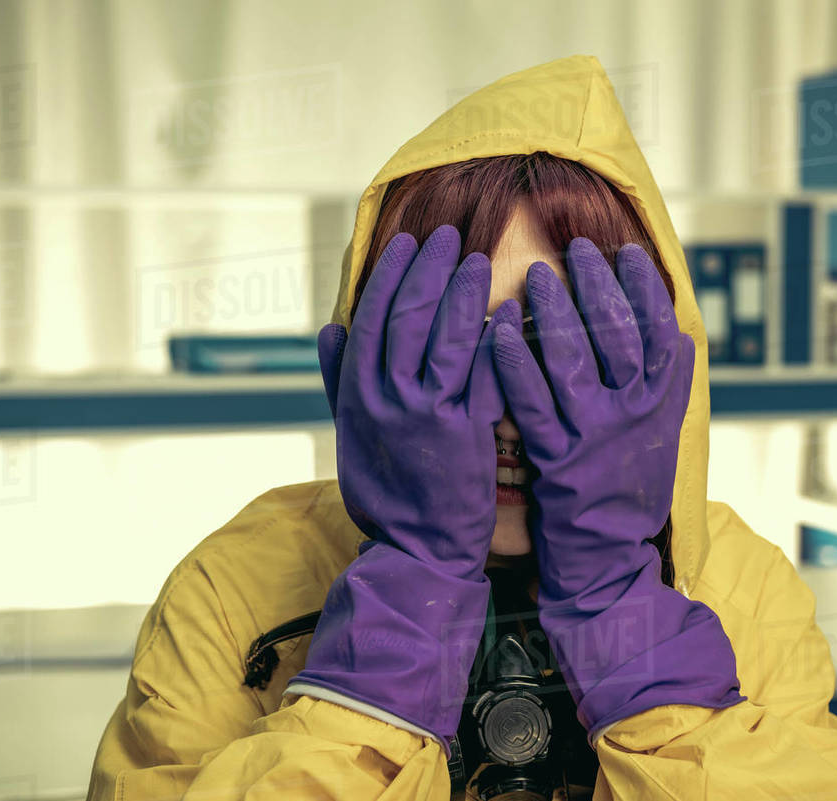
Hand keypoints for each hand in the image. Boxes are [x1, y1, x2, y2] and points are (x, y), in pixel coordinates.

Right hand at [291, 225, 507, 754]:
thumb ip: (338, 381)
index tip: (410, 243)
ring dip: (462, 294)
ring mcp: (429, 417)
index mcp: (357, 395)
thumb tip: (329, 327)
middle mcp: (388, 400)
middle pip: (408, 318)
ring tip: (477, 261)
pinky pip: (483, 377)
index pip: (372, 318)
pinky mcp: (468, 436)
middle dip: (429, 271)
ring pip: (446, 339)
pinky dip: (494, 342)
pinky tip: (507, 311)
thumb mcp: (349, 436)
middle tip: (449, 237)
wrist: (417, 550)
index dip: (392, 276)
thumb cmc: (385, 491)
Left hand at [490, 238, 743, 742]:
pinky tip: (500, 327)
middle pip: (618, 332)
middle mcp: (635, 413)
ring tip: (537, 276)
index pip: (661, 328)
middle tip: (575, 248)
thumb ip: (669, 383)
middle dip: (597, 283)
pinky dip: (515, 359)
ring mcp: (595, 434)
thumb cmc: (629, 488)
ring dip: (555, 311)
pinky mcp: (557, 458)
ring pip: (575, 357)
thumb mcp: (662, 434)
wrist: (606, 558)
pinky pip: (532, 398)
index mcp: (663, 402)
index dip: (644, 286)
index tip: (626, 251)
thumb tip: (679, 327)